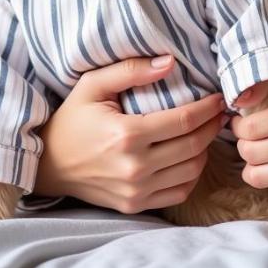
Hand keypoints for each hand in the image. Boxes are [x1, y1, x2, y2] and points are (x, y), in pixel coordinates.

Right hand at [33, 55, 226, 212]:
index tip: (219, 98)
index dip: (208, 108)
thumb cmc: (72, 118)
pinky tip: (191, 156)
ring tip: (207, 131)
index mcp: (126, 135)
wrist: (48, 164)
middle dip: (212, 127)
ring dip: (205, 150)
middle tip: (219, 112)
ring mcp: (135, 191)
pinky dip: (192, 175)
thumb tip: (170, 62)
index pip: (184, 121)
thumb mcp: (94, 84)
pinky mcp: (134, 205)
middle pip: (193, 146)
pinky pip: (178, 193)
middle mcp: (135, 167)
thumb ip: (131, 69)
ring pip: (191, 171)